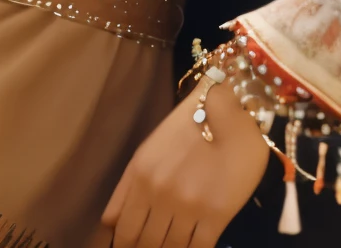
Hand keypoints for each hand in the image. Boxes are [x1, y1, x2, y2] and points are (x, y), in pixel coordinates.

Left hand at [102, 76, 269, 246]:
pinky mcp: (217, 214)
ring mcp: (189, 206)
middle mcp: (160, 193)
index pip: (123, 231)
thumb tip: (109, 225)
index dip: (124, 247)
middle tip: (152, 246)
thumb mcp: (149, 151)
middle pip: (146, 244)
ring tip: (171, 245)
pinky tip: (193, 247)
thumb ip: (127, 188)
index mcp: (140, 176)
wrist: (231, 108)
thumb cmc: (188, 126)